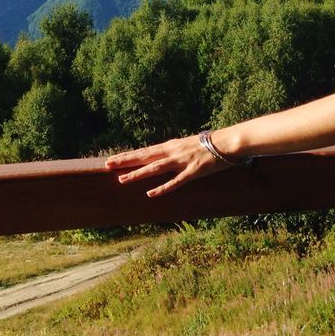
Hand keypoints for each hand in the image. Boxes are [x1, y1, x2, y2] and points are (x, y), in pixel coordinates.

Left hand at [105, 134, 228, 196]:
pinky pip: (176, 181)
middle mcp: (173, 152)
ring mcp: (182, 161)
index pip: (145, 151)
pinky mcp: (193, 171)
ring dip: (138, 174)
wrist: (228, 142)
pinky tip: (151, 193)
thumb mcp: (187, 144)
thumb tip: (164, 156)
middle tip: (107, 165)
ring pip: (155, 169)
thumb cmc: (209, 143)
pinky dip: (163, 188)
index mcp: (171, 146)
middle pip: (145, 157)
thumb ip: (175, 151)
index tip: (113, 158)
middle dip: (126, 161)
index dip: (128, 155)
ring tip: (122, 180)